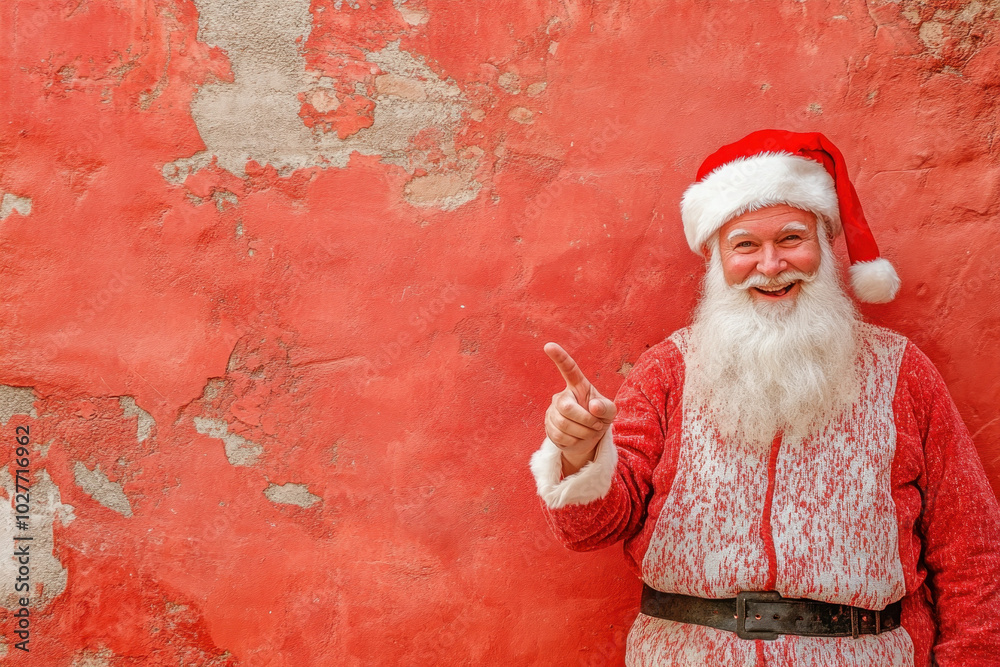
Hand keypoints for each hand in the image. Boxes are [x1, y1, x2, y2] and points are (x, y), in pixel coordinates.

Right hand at [543, 342, 616, 475]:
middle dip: (585, 420)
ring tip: (588, 432)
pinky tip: (577, 438)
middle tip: (596, 425)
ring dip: (582, 433)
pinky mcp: (548, 426)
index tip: (549, 345)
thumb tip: (593, 407)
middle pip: (566, 408)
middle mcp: (562, 395)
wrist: (589, 439)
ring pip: (563, 424)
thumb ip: (606, 407)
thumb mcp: (610, 412)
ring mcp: (552, 411)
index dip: (559, 357)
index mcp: (577, 385)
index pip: (568, 368)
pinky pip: (559, 436)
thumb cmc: (600, 418)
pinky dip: (574, 441)